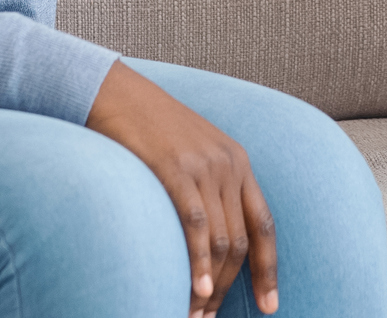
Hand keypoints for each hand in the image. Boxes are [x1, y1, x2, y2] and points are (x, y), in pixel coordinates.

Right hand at [84, 61, 277, 316]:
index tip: (270, 306)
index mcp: (238, 162)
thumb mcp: (190, 153)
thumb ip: (206, 187)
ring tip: (197, 315)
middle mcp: (228, 164)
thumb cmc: (147, 128)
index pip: (264, 224)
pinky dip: (198, 262)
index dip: (269, 269)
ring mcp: (203, 166)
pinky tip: (196, 290)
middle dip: (230, 288)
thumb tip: (207, 237)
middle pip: (241, 241)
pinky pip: (194, 224)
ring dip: (212, 285)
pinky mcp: (174, 168)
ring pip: (221, 239)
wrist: (116, 91)